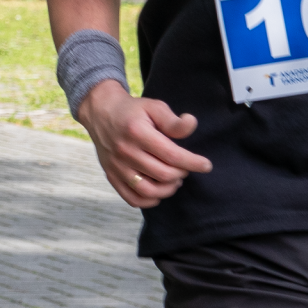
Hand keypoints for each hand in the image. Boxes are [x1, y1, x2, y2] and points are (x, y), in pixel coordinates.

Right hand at [76, 80, 212, 208]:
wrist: (101, 112)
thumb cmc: (132, 110)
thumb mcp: (154, 107)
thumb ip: (173, 120)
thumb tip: (192, 124)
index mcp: (138, 132)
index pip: (172, 155)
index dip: (193, 162)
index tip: (206, 165)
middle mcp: (125, 152)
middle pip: (163, 174)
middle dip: (181, 173)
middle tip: (185, 167)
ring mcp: (117, 167)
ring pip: (149, 190)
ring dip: (168, 189)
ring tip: (175, 179)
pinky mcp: (111, 176)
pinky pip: (132, 198)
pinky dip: (150, 200)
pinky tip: (159, 190)